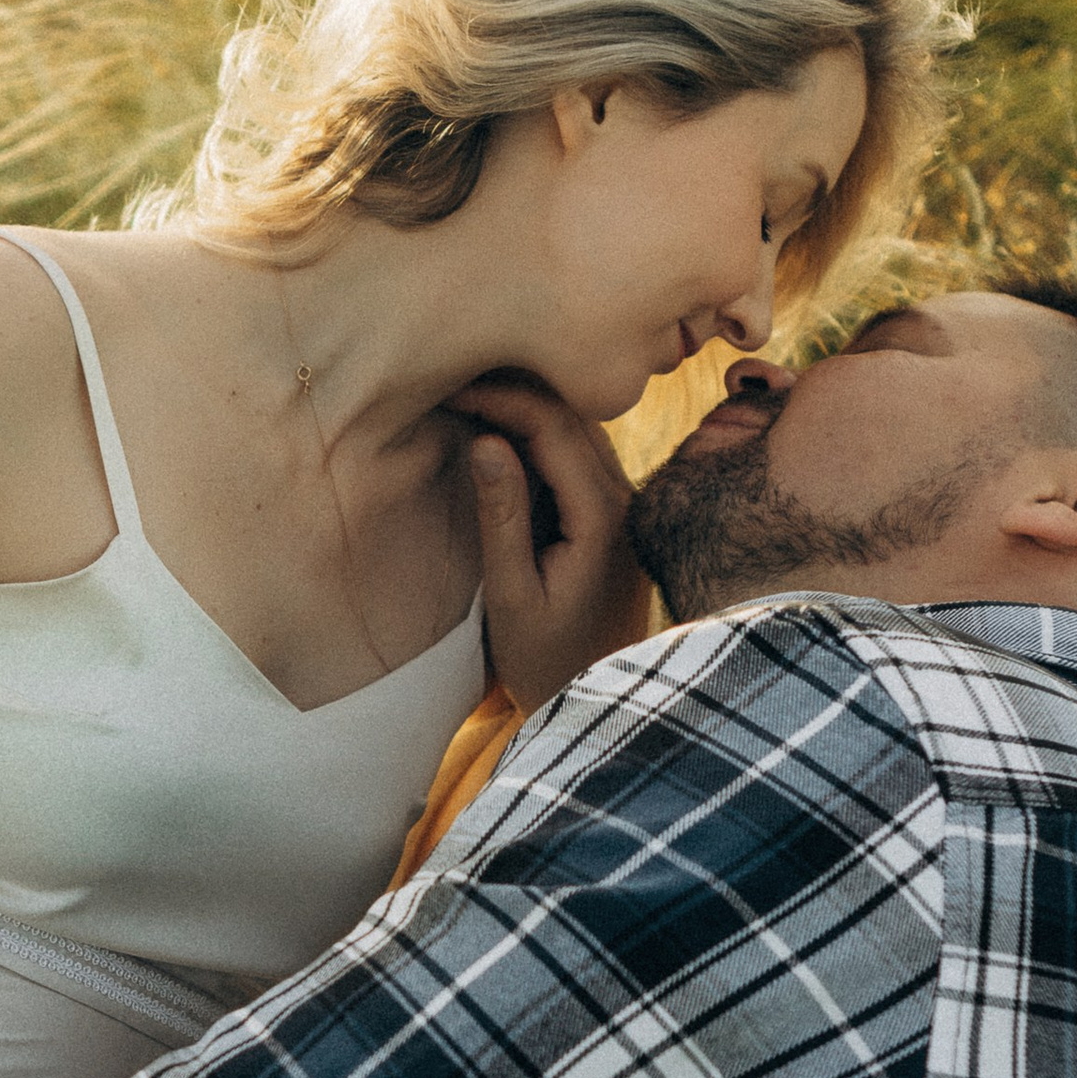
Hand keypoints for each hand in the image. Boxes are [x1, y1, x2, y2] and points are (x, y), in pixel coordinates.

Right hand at [457, 374, 653, 715]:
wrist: (600, 701)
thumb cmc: (548, 661)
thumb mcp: (512, 596)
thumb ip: (502, 517)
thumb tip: (486, 439)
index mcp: (602, 517)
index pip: (553, 426)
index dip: (501, 395)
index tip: (451, 384)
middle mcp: (625, 501)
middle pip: (571, 415)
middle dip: (512, 388)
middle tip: (452, 376)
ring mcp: (623, 506)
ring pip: (577, 430)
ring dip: (525, 408)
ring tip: (468, 394)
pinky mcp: (613, 516)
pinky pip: (578, 456)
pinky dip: (537, 436)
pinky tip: (497, 433)